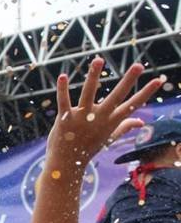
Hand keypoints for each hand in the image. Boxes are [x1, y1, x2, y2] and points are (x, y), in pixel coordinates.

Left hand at [46, 58, 161, 171]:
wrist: (66, 163)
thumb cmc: (88, 148)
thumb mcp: (108, 138)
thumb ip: (123, 127)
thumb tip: (141, 122)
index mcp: (110, 122)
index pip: (132, 105)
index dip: (146, 92)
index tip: (159, 79)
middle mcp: (98, 118)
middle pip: (116, 97)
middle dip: (127, 81)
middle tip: (138, 65)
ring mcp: (81, 118)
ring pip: (88, 93)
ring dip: (93, 76)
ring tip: (99, 59)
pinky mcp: (64, 119)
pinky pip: (63, 101)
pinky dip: (62, 89)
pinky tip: (63, 76)